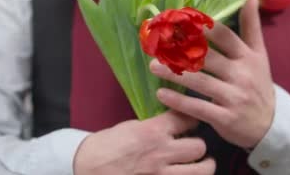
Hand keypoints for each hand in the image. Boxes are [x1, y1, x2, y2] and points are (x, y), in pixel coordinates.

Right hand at [73, 110, 214, 174]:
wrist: (87, 168)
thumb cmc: (106, 147)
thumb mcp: (131, 127)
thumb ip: (155, 126)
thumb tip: (174, 123)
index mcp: (152, 132)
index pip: (186, 119)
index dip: (191, 119)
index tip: (190, 122)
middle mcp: (161, 153)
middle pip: (199, 146)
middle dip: (198, 146)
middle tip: (193, 146)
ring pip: (202, 170)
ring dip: (203, 166)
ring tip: (200, 164)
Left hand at [149, 0, 275, 148]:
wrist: (271, 124)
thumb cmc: (259, 84)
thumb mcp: (260, 55)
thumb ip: (252, 27)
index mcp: (248, 57)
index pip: (225, 36)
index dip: (203, 27)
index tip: (181, 19)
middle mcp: (242, 75)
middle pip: (208, 58)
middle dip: (182, 50)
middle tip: (159, 43)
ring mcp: (234, 97)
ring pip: (200, 82)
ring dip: (174, 74)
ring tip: (153, 66)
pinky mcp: (225, 119)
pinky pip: (198, 108)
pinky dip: (179, 102)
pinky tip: (161, 94)